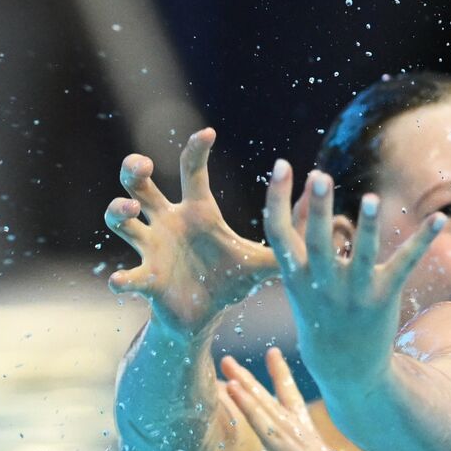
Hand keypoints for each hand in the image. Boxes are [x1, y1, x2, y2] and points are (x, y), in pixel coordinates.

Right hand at [105, 128, 277, 336]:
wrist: (205, 317)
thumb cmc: (230, 280)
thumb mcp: (263, 259)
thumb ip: (291, 239)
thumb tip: (331, 220)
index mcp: (197, 212)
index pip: (191, 171)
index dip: (196, 149)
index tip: (209, 133)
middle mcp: (168, 223)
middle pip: (140, 184)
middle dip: (134, 169)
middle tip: (143, 166)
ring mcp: (151, 248)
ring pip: (121, 220)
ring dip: (119, 211)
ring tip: (129, 210)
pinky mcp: (147, 279)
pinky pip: (129, 275)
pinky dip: (123, 278)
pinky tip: (121, 280)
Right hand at [262, 162, 443, 393]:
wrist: (343, 364)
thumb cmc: (320, 312)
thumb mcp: (301, 281)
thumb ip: (303, 240)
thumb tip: (309, 196)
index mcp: (295, 275)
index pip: (277, 233)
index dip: (276, 199)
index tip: (282, 165)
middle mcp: (322, 283)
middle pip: (318, 241)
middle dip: (318, 209)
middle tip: (320, 176)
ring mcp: (354, 291)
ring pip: (362, 255)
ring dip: (368, 228)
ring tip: (372, 199)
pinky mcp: (384, 295)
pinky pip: (405, 263)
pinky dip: (423, 240)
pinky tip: (440, 218)